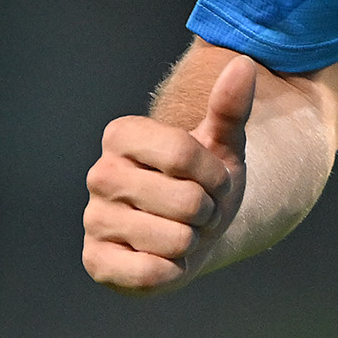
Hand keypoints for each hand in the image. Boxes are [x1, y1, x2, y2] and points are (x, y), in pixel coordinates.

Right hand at [83, 56, 254, 294]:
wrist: (194, 232)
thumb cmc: (205, 182)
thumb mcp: (223, 145)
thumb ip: (231, 107)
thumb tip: (243, 64)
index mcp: (122, 135)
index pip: (182, 153)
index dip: (214, 175)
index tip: (214, 181)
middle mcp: (99, 175)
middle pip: (185, 199)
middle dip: (208, 212)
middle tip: (198, 212)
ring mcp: (94, 220)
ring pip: (175, 239)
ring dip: (193, 242)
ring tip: (183, 233)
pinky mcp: (96, 262)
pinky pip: (151, 273)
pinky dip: (173, 271)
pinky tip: (165, 258)